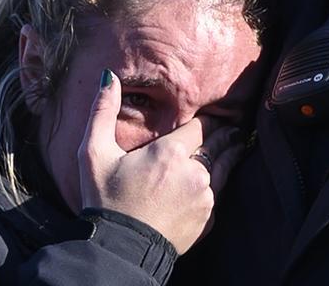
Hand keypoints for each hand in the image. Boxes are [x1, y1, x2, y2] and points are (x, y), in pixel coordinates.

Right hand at [76, 69, 242, 252]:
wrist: (118, 250)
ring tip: (234, 143)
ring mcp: (205, 196)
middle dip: (224, 132)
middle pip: (220, 142)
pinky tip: (221, 175)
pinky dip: (221, 181)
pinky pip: (220, 192)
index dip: (207, 119)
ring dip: (229, 152)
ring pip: (225, 165)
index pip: (202, 125)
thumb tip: (108, 77)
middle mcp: (195, 172)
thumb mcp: (94, 153)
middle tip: (230, 126)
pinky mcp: (209, 218)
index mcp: (171, 152)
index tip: (211, 116)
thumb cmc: (104, 200)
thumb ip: (102, 112)